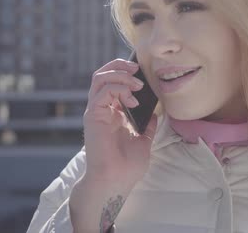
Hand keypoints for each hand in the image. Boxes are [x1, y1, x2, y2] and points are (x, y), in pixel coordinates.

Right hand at [82, 58, 158, 184]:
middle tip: (137, 68)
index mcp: (112, 113)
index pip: (113, 82)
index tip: (143, 75)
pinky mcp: (93, 115)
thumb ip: (146, 126)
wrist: (116, 181)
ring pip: (100, 78)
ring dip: (119, 74)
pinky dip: (119, 87)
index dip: (126, 73)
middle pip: (103, 75)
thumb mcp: (143, 141)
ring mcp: (96, 111)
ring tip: (136, 82)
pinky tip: (132, 98)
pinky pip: (103, 91)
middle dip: (120, 66)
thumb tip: (155, 113)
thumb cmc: (127, 166)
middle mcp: (102, 109)